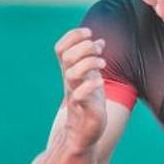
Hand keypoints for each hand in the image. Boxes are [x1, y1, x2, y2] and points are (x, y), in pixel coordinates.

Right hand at [54, 27, 107, 149]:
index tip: (89, 32)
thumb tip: (99, 40)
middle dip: (84, 47)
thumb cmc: (89, 101)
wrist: (84, 130)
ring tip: (103, 63)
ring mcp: (74, 93)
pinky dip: (91, 85)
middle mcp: (69, 80)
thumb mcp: (91, 76)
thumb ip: (92, 60)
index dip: (72, 36)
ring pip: (71, 74)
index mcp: (69, 71)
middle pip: (67, 57)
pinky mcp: (82, 108)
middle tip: (99, 48)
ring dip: (88, 63)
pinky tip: (101, 82)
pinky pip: (80, 95)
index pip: (60, 48)